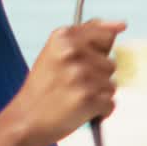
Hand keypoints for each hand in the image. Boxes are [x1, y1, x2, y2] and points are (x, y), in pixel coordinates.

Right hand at [19, 18, 125, 145]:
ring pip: (111, 85)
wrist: (25, 121)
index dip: (100, 52)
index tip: (91, 62)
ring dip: (98, 95)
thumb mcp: (56, 52)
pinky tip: (81, 112)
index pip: (105, 34)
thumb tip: (121, 25)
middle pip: (111, 64)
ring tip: (75, 98)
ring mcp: (80, 75)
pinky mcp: (88, 98)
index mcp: (63, 37)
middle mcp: (71, 52)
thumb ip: (86, 35)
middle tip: (72, 86)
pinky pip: (110, 104)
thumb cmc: (43, 87)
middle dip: (97, 78)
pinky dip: (100, 112)